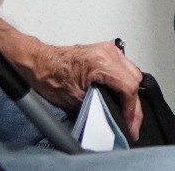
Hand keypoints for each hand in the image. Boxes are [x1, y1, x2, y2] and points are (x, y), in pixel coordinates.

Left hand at [23, 41, 145, 138]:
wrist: (39, 64)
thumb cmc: (50, 77)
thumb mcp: (76, 100)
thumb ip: (100, 107)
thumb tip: (114, 119)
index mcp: (101, 63)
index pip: (129, 87)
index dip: (131, 110)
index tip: (129, 124)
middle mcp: (108, 53)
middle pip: (135, 80)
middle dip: (134, 104)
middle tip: (131, 123)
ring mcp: (108, 50)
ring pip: (133, 73)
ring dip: (131, 94)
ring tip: (127, 113)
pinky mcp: (106, 53)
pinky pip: (124, 68)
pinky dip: (124, 84)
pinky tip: (121, 97)